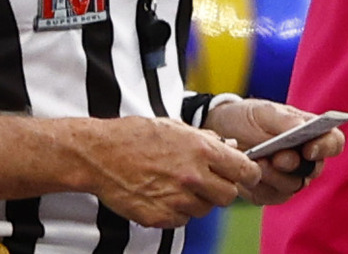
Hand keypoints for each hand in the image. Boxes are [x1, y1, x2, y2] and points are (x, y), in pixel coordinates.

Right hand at [74, 116, 260, 228]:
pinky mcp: (160, 217)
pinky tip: (163, 195)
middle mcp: (193, 177)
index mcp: (202, 150)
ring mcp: (176, 199)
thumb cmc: (137, 136)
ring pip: (205, 209)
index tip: (245, 174)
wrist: (99, 155)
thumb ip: (207, 140)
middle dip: (222, 189)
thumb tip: (232, 147)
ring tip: (178, 185)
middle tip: (207, 180)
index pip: (246, 171)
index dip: (248, 173)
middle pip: (228, 196)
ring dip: (198, 200)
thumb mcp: (177, 127)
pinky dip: (177, 211)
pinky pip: (182, 220)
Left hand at [203, 98, 346, 203]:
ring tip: (257, 163)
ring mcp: (289, 177)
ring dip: (274, 177)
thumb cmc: (249, 117)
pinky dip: (259, 187)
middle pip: (314, 169)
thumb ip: (285, 120)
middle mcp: (305, 159)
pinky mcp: (270, 192)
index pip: (333, 143)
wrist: (220, 131)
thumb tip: (303, 127)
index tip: (310, 148)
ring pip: (293, 186)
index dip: (327, 147)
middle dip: (294, 165)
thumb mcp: (264, 111)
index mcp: (311, 134)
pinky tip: (248, 175)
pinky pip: (272, 196)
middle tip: (277, 158)